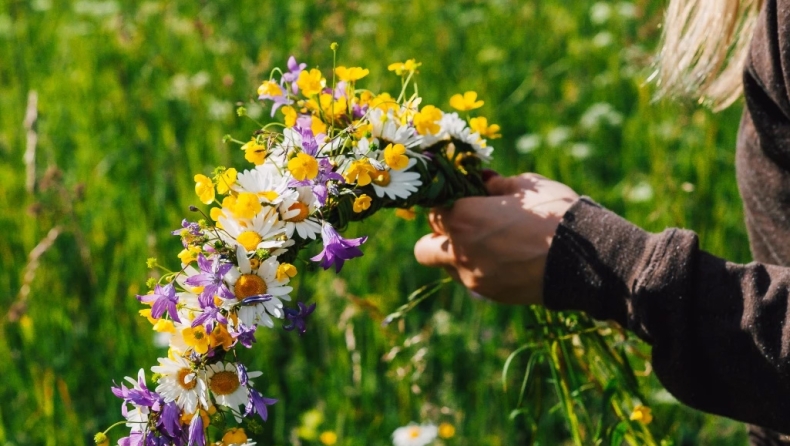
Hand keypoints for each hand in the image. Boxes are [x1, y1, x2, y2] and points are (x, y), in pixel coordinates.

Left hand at [413, 173, 578, 304]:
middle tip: (465, 226)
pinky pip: (473, 281)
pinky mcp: (491, 296)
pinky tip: (508, 260)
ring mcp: (473, 278)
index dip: (446, 204)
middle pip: (425, 247)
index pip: (433, 211)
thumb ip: (497, 184)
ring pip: (448, 268)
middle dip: (439, 236)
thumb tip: (484, 180)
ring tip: (490, 244)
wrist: (586, 261)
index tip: (461, 200)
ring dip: (458, 256)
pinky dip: (481, 271)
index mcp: (463, 219)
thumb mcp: (526, 186)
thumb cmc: (554, 214)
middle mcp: (459, 251)